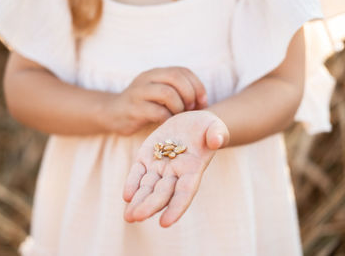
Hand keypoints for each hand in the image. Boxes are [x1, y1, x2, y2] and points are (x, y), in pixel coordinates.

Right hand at [110, 67, 207, 134]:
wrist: (113, 114)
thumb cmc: (143, 106)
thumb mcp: (159, 93)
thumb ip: (177, 92)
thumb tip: (202, 103)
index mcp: (156, 73)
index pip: (182, 71)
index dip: (197, 85)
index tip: (202, 101)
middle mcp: (147, 78)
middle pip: (175, 78)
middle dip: (189, 94)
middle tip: (192, 109)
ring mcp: (138, 93)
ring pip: (167, 93)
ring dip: (179, 106)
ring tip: (179, 116)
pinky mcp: (133, 109)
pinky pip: (157, 111)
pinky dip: (167, 118)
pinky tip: (168, 123)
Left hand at [122, 110, 229, 226]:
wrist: (191, 121)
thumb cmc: (208, 127)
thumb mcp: (216, 127)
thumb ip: (218, 134)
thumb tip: (216, 141)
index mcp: (193, 170)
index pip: (184, 193)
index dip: (176, 208)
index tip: (165, 223)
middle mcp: (175, 173)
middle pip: (162, 193)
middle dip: (149, 205)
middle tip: (136, 217)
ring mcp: (159, 166)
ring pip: (147, 186)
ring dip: (138, 201)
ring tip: (128, 216)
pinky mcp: (147, 156)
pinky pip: (138, 172)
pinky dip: (132, 183)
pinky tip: (126, 196)